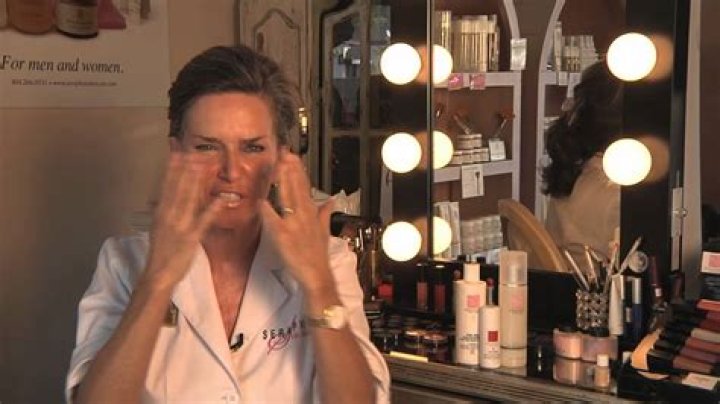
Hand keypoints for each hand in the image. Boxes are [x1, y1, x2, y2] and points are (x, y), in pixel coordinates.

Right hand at [143, 152, 222, 289]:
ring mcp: (179, 224)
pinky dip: (213, 207)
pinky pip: (204, 219)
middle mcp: (168, 214)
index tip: (178, 149)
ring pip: (189, 197)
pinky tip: (223, 196)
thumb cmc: (163, 251)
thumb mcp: (161, 226)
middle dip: (186, 165)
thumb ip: (166, 210)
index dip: (172, 165)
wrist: (158, 274)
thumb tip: (168, 196)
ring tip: (205, 161)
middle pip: (178, 185)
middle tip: (194, 147)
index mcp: (161, 211)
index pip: (166, 183)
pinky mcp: (191, 236)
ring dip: (198, 178)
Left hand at [260, 150, 334, 293]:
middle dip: (291, 169)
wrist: (316, 274)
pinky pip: (274, 220)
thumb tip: (331, 200)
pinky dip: (268, 210)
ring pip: (287, 198)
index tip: (293, 157)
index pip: (305, 186)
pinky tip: (261, 200)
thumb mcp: (325, 231)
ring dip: (283, 182)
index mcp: (312, 213)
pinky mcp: (283, 236)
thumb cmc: (318, 255)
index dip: (299, 171)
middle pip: (297, 188)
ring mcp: (294, 225)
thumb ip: (325, 213)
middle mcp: (304, 215)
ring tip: (278, 166)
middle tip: (285, 153)